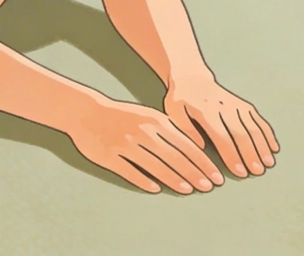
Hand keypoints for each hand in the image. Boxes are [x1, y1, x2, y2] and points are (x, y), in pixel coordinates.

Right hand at [67, 97, 225, 194]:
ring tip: (188, 190)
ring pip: (155, 165)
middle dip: (194, 173)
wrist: (88, 112)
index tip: (215, 175)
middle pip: (174, 157)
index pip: (185, 145)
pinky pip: (130, 171)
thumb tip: (194, 148)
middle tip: (208, 187)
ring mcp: (126, 145)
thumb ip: (170, 130)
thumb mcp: (149, 115)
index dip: (202, 162)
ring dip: (174, 179)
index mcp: (156, 121)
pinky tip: (155, 189)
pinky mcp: (110, 156)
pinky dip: (143, 180)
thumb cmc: (123, 115)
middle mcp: (143, 133)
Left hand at [164, 75, 278, 178]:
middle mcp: (225, 107)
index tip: (239, 172)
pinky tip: (273, 148)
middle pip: (242, 133)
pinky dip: (267, 134)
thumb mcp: (174, 112)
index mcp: (207, 111)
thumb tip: (201, 148)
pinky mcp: (244, 105)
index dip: (232, 155)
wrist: (192, 78)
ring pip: (253, 127)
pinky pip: (259, 120)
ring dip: (262, 146)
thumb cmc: (181, 100)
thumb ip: (186, 129)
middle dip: (251, 154)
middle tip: (257, 172)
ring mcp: (237, 105)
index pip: (222, 136)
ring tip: (268, 164)